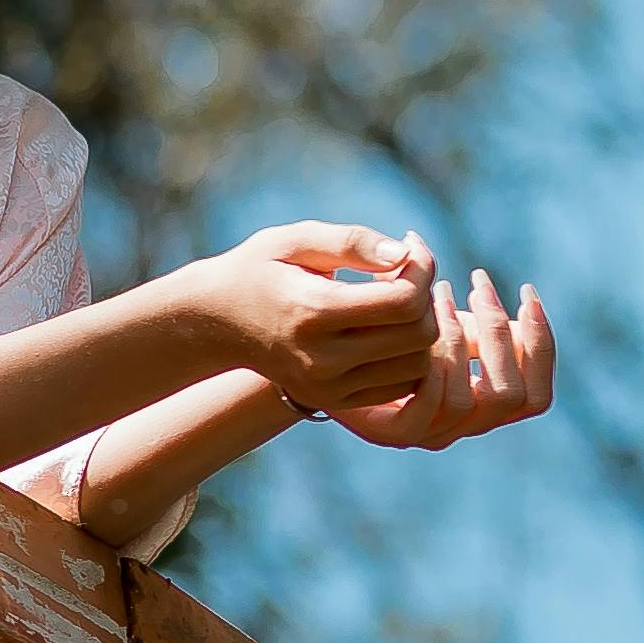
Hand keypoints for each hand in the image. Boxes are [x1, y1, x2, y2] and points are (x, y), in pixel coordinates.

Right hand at [202, 221, 443, 410]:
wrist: (217, 322)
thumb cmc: (259, 270)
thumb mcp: (294, 240)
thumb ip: (351, 242)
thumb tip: (404, 254)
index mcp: (312, 312)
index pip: (403, 301)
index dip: (422, 269)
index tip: (408, 248)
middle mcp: (322, 358)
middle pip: (418, 334)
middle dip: (425, 298)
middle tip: (403, 275)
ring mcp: (328, 386)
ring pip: (418, 363)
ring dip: (421, 327)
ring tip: (395, 302)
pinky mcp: (335, 401)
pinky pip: (403, 384)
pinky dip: (409, 356)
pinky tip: (388, 329)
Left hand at [318, 270, 557, 450]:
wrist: (320, 354)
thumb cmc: (388, 331)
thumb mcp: (443, 323)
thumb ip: (480, 324)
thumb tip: (523, 313)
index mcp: (484, 403)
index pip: (536, 396)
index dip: (540, 345)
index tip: (524, 291)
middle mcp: (464, 425)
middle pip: (515, 398)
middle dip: (501, 335)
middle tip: (477, 285)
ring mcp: (430, 433)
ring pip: (471, 401)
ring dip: (462, 342)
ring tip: (438, 296)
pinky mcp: (395, 432)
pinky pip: (428, 407)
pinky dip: (431, 365)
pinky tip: (420, 328)